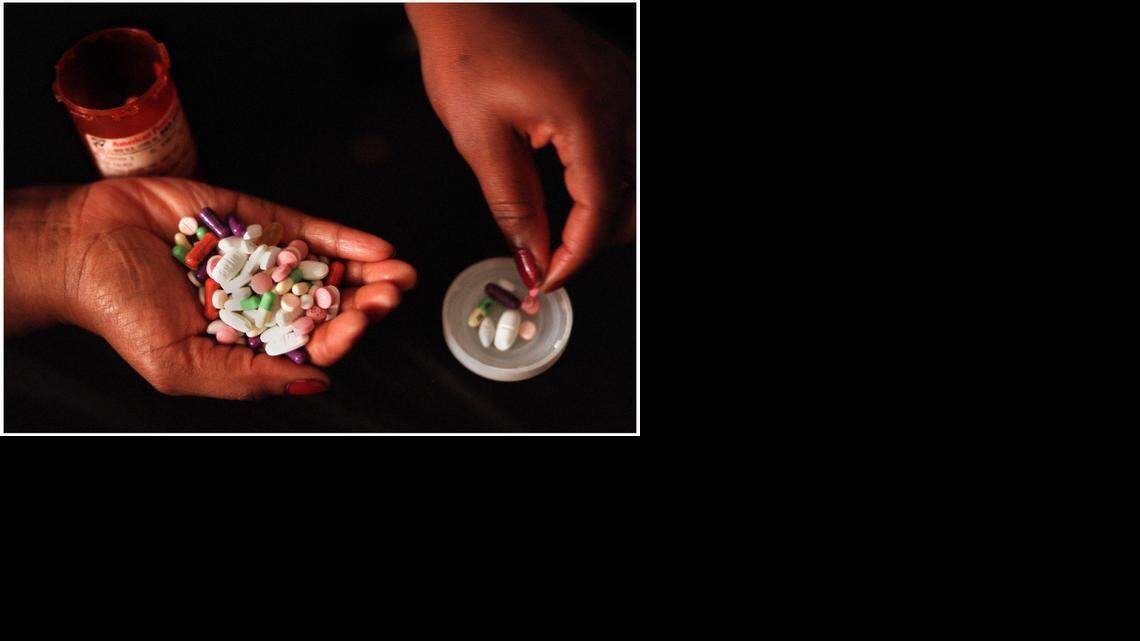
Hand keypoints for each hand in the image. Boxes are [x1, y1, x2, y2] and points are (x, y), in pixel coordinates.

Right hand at [4, 178, 415, 398]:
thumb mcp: (181, 366)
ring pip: (329, 268)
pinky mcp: (257, 221)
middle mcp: (265, 303)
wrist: (81, 247)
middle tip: (394, 293)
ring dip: (368, 272)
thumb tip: (315, 383)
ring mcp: (265, 261)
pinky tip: (377, 246)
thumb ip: (248, 379)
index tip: (362, 324)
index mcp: (250, 343)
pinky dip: (344, 238)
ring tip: (401, 273)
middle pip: (330, 306)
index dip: (342, 335)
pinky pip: (310, 231)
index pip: (311, 344)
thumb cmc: (121, 313)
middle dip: (367, 301)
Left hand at [408, 3, 634, 291]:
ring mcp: (626, 91)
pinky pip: (627, 150)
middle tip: (547, 259)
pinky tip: (568, 191)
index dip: (574, 256)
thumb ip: (514, 206)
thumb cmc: (467, 51)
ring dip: (602, 214)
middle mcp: (622, 102)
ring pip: (635, 181)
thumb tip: (533, 258)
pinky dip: (605, 182)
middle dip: (592, 241)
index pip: (601, 211)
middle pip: (631, 203)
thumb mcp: (480, 139)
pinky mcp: (620, 87)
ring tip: (555, 230)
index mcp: (589, 116)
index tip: (545, 279)